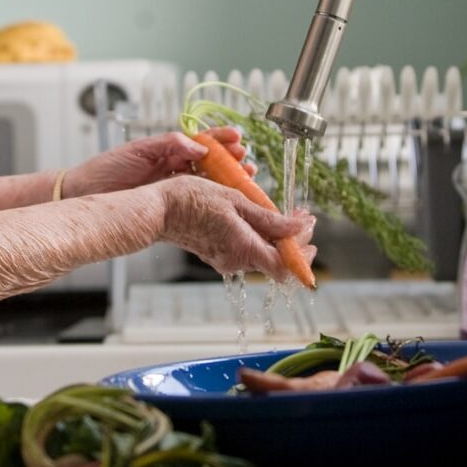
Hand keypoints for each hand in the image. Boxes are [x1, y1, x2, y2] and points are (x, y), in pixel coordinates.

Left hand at [62, 127, 255, 197]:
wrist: (85, 194)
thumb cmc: (106, 169)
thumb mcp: (138, 150)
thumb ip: (169, 144)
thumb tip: (198, 145)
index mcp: (167, 150)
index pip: (201, 141)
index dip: (221, 139)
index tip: (237, 138)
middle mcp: (174, 167)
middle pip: (211, 162)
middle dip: (232, 160)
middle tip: (246, 162)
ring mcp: (173, 187)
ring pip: (208, 182)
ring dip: (228, 179)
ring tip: (246, 177)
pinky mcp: (169, 205)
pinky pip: (196, 201)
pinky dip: (214, 200)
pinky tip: (227, 200)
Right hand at [157, 174, 316, 281]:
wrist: (157, 209)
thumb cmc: (191, 200)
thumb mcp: (235, 201)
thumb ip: (268, 219)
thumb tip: (298, 228)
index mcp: (244, 248)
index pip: (285, 267)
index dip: (303, 253)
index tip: (309, 229)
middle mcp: (236, 261)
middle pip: (276, 260)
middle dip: (293, 240)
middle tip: (301, 217)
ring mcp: (225, 259)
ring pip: (261, 253)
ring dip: (276, 236)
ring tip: (281, 213)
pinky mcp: (216, 254)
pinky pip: (245, 249)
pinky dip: (258, 236)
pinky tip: (257, 217)